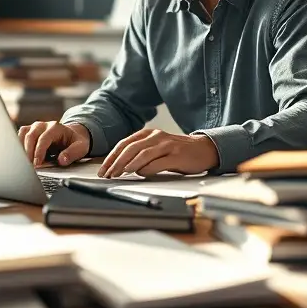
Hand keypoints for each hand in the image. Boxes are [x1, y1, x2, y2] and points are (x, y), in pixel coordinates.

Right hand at [17, 121, 90, 166]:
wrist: (71, 136)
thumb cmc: (75, 142)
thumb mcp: (81, 147)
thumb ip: (72, 153)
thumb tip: (62, 160)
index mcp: (56, 127)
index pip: (44, 139)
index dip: (39, 152)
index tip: (36, 164)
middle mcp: (43, 125)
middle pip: (30, 136)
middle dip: (28, 152)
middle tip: (29, 166)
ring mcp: (34, 127)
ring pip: (22, 135)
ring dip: (21, 149)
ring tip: (24, 163)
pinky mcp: (29, 132)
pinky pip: (19, 136)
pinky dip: (18, 147)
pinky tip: (21, 157)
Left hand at [98, 129, 218, 177]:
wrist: (203, 149)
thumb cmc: (177, 152)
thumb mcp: (156, 148)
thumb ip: (140, 153)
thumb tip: (120, 166)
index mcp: (148, 133)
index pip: (124, 144)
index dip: (112, 157)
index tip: (103, 169)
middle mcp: (156, 136)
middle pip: (131, 148)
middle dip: (116, 162)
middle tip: (108, 174)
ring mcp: (167, 145)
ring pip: (143, 154)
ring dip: (129, 164)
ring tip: (119, 173)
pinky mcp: (177, 155)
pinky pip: (159, 162)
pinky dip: (147, 168)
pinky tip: (140, 174)